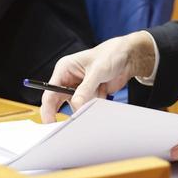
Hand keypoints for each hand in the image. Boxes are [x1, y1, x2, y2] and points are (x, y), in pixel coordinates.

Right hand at [38, 30, 156, 121]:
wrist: (128, 58)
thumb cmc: (111, 54)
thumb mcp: (98, 71)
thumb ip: (85, 89)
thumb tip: (76, 105)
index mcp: (64, 69)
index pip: (50, 92)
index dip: (48, 108)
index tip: (50, 122)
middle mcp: (68, 79)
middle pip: (59, 102)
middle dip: (70, 108)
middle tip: (74, 118)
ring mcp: (78, 88)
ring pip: (76, 106)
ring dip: (88, 103)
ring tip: (100, 89)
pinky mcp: (88, 94)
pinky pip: (88, 106)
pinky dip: (96, 102)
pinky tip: (104, 90)